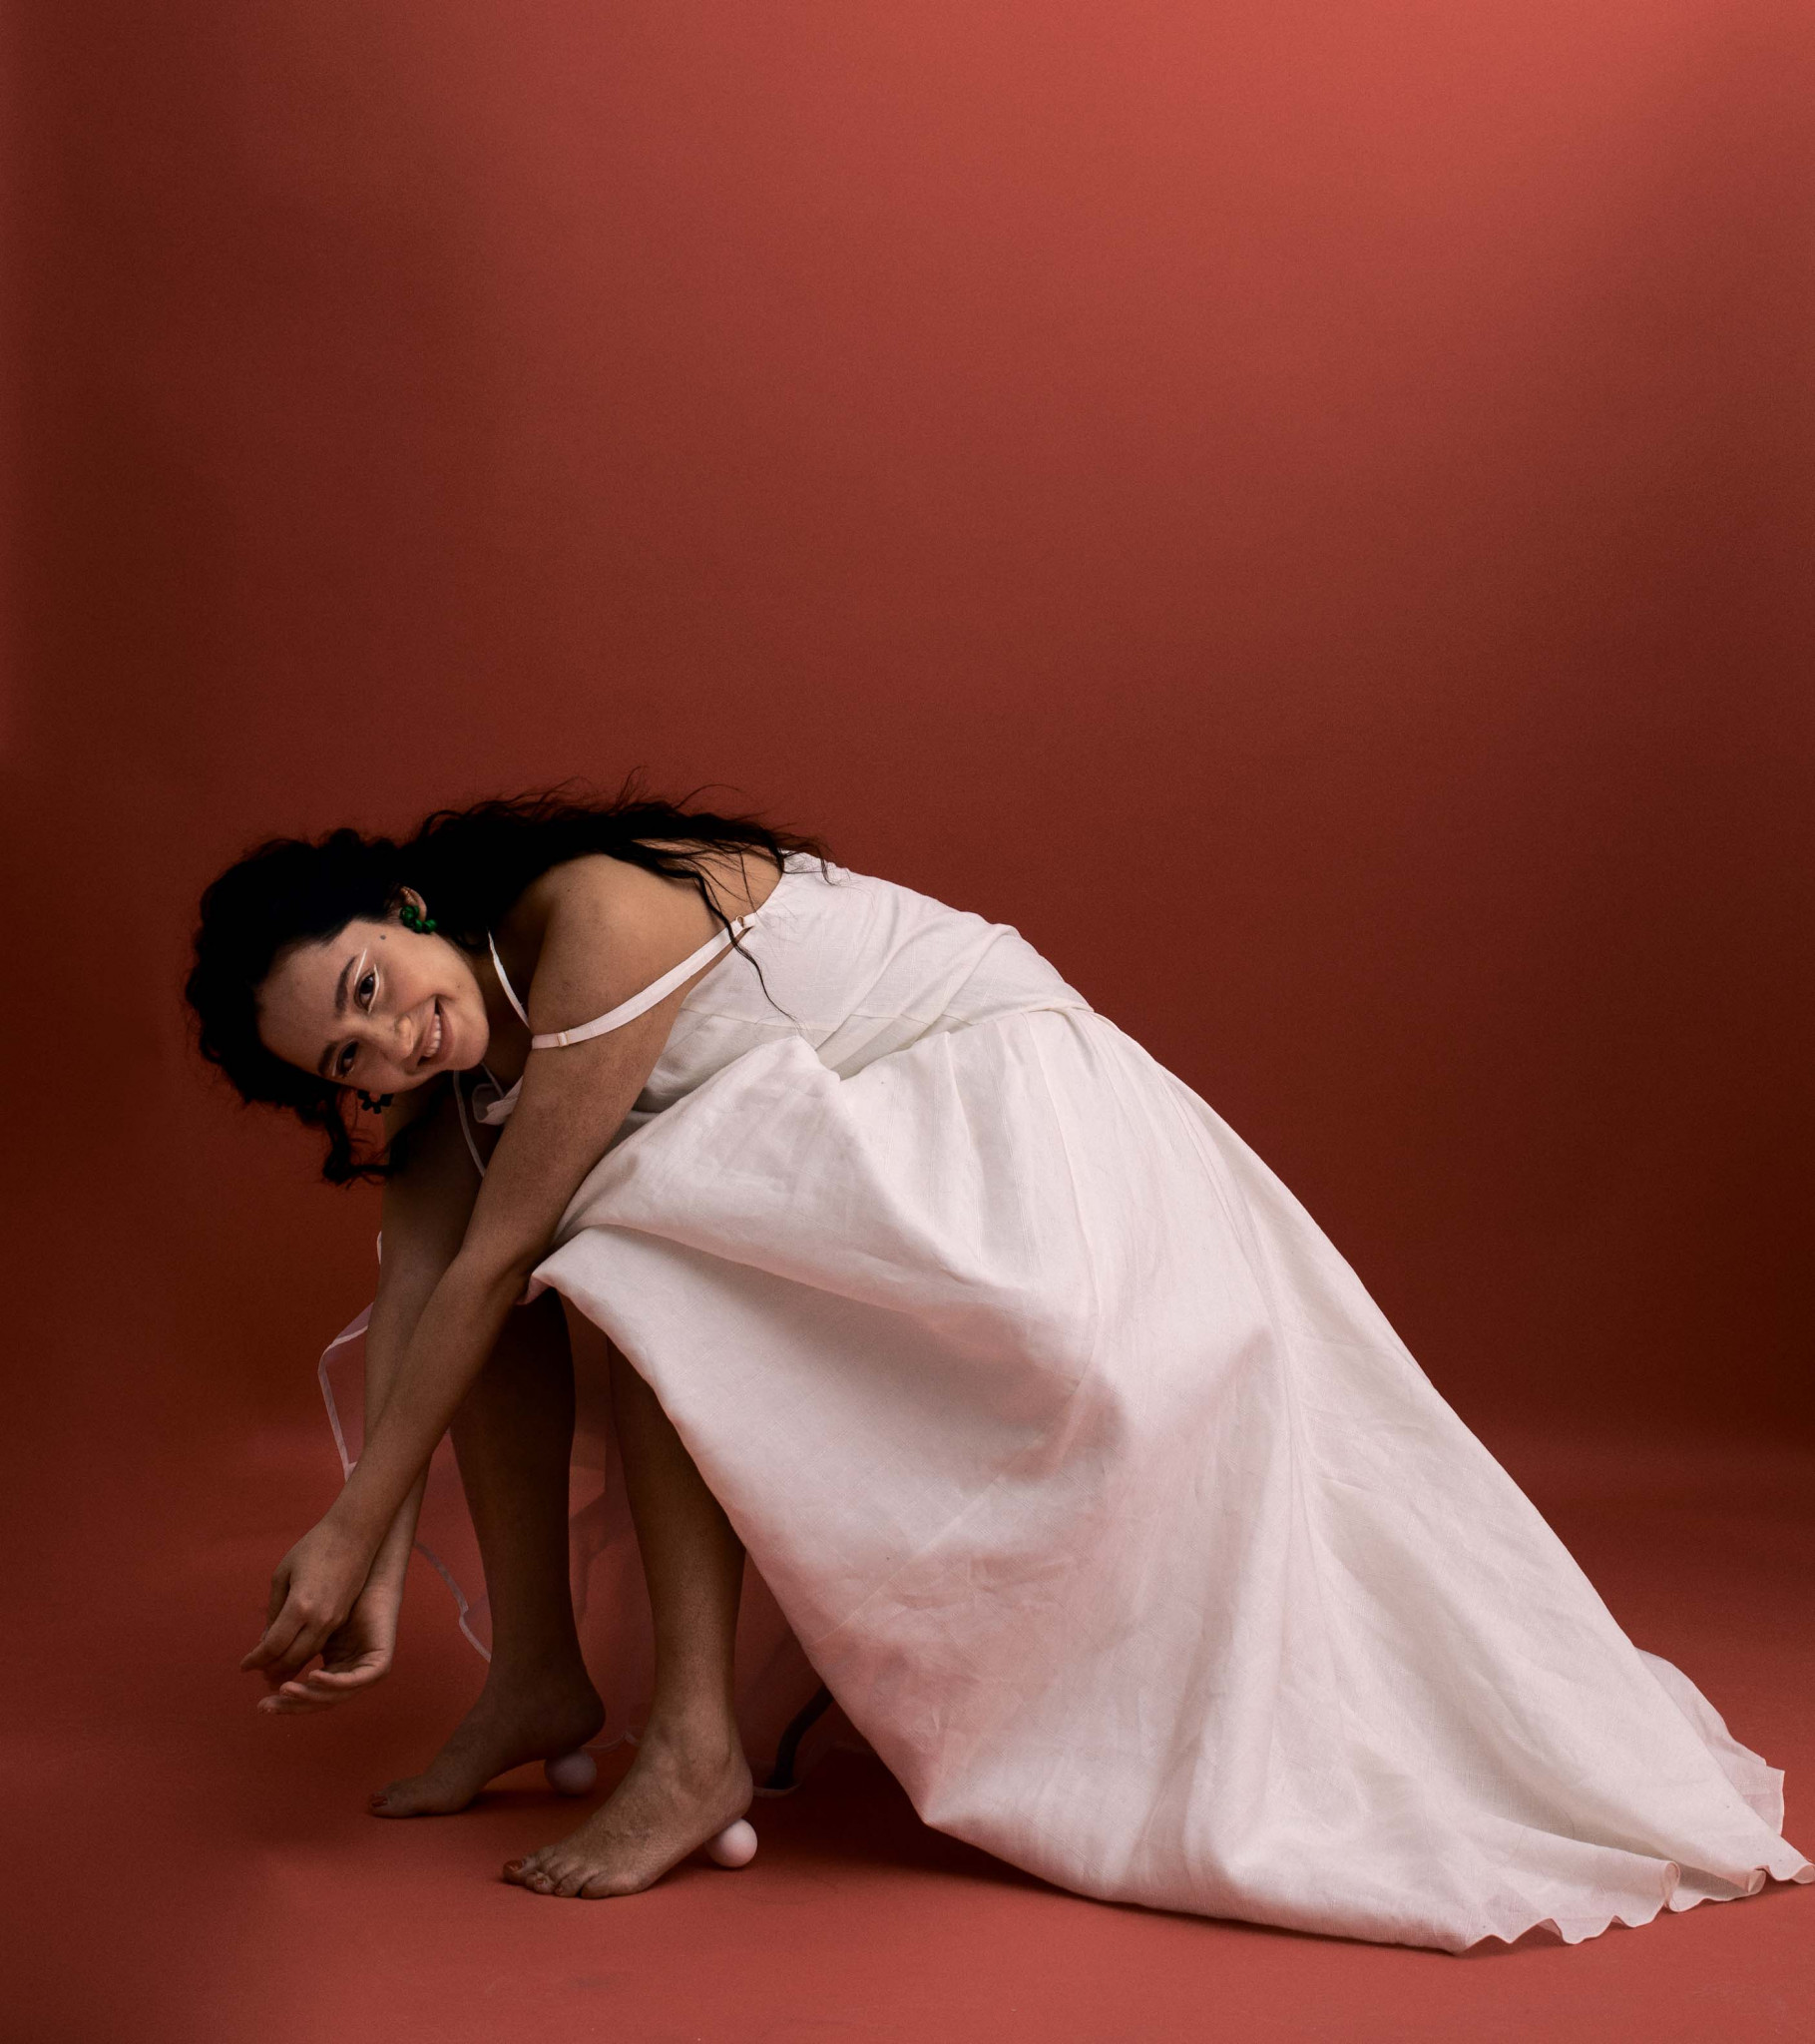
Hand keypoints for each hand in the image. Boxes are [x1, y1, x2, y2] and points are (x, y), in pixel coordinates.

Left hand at [241, 1512, 378, 1687]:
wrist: (355, 1534)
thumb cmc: (314, 1548)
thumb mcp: (283, 1574)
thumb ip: (274, 1610)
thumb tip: (267, 1639)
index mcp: (300, 1606)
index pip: (273, 1646)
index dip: (256, 1659)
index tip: (243, 1666)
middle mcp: (319, 1618)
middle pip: (291, 1657)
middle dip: (271, 1669)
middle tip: (257, 1673)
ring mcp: (334, 1619)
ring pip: (308, 1654)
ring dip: (289, 1666)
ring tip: (273, 1672)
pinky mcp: (343, 1616)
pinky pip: (320, 1644)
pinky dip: (305, 1655)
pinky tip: (295, 1656)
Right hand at [255, 1579, 399, 1714]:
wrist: (370, 1574)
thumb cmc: (339, 1590)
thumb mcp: (307, 1618)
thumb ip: (289, 1639)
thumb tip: (261, 1654)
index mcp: (334, 1669)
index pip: (304, 1692)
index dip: (281, 1697)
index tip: (256, 1699)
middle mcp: (349, 1674)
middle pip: (315, 1700)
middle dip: (288, 1705)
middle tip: (262, 1707)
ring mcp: (366, 1673)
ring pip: (332, 1695)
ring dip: (307, 1695)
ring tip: (284, 1689)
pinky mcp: (380, 1666)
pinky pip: (354, 1681)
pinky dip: (333, 1682)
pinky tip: (312, 1676)